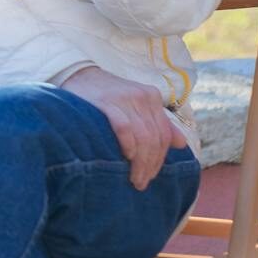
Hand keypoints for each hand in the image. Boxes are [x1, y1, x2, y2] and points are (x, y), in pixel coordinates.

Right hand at [61, 67, 187, 190]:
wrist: (77, 74)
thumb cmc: (106, 95)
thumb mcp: (135, 104)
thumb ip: (157, 122)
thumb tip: (181, 143)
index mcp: (152, 97)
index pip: (164, 134)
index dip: (160, 159)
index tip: (151, 175)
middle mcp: (143, 96)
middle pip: (154, 138)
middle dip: (150, 164)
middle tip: (141, 182)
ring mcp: (125, 98)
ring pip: (143, 137)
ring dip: (140, 162)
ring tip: (133, 178)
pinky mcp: (107, 102)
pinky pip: (124, 128)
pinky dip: (128, 145)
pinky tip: (126, 157)